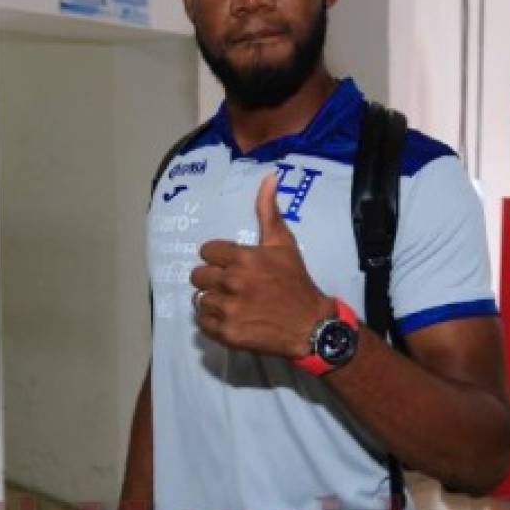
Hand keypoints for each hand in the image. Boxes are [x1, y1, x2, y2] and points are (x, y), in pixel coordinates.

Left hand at [190, 173, 334, 358]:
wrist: (310, 325)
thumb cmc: (296, 282)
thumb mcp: (284, 244)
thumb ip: (268, 211)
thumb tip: (268, 176)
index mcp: (243, 258)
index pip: (207, 251)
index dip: (218, 258)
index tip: (231, 265)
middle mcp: (232, 282)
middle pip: (198, 276)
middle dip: (212, 279)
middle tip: (231, 286)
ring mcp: (229, 309)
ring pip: (200, 299)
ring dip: (213, 301)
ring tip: (233, 303)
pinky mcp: (227, 333)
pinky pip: (202, 323)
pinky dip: (213, 322)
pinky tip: (231, 318)